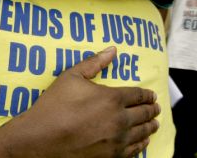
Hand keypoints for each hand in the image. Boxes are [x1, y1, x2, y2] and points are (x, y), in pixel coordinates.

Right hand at [13, 46, 159, 157]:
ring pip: (142, 133)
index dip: (147, 95)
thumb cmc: (54, 106)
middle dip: (152, 110)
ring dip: (151, 126)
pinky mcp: (110, 157)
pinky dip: (141, 144)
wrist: (40, 139)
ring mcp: (116, 141)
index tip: (152, 95)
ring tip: (155, 124)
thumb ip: (94, 62)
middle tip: (156, 108)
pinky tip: (143, 141)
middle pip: (144, 114)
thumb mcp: (71, 77)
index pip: (138, 95)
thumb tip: (112, 50)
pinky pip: (133, 150)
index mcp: (112, 98)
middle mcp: (119, 120)